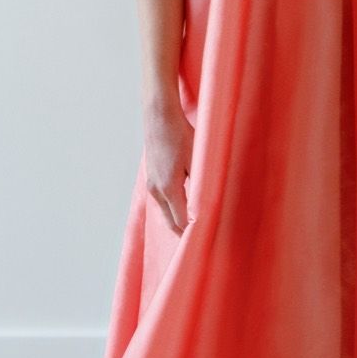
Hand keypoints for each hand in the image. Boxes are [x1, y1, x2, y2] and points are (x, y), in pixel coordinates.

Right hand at [142, 96, 193, 234]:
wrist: (159, 116)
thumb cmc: (180, 135)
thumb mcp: (196, 161)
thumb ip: (200, 186)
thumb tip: (206, 207)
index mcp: (169, 188)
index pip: (180, 222)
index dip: (193, 232)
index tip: (206, 239)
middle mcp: (156, 190)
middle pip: (170, 222)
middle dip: (184, 232)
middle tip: (201, 241)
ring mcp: (151, 184)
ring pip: (165, 212)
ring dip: (177, 220)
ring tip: (194, 227)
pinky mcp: (151, 177)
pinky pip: (162, 201)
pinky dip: (172, 208)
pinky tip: (183, 207)